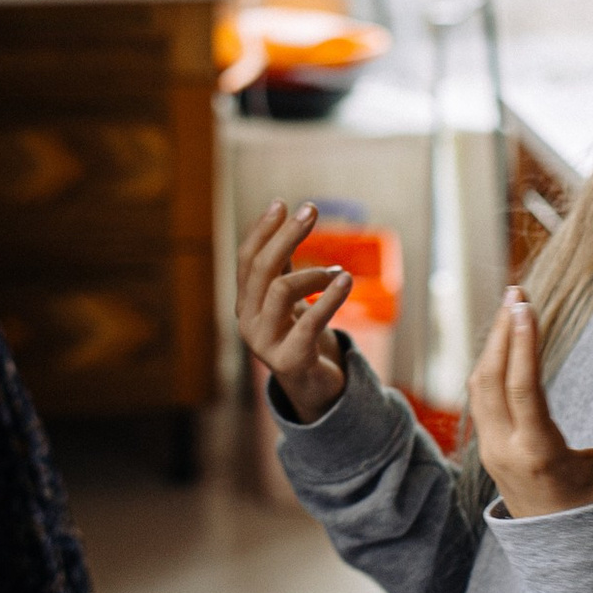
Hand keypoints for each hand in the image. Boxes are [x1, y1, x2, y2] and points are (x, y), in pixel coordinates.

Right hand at [236, 201, 348, 419]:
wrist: (313, 389)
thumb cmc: (301, 338)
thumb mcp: (291, 300)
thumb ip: (284, 267)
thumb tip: (287, 221)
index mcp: (246, 304)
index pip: (247, 259)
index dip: (263, 229)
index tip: (283, 203)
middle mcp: (247, 321)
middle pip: (262, 268)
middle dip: (287, 235)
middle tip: (311, 210)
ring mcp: (264, 343)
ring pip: (281, 290)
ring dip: (313, 271)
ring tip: (339, 271)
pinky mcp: (289, 360)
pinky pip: (309, 321)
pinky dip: (330, 297)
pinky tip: (347, 280)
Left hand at [470, 287, 592, 519]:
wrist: (569, 560)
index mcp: (538, 455)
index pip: (522, 386)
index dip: (522, 341)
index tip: (525, 304)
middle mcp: (505, 451)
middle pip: (490, 378)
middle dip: (503, 330)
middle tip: (517, 291)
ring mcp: (491, 452)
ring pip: (479, 386)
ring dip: (493, 344)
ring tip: (513, 308)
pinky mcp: (489, 451)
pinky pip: (480, 399)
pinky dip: (490, 365)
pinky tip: (507, 342)